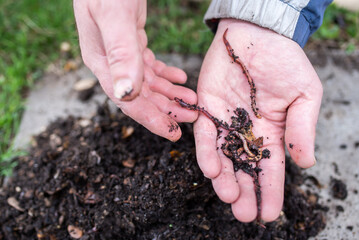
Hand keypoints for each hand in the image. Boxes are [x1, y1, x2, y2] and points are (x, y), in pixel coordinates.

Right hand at [74, 0, 196, 140]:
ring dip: (170, 93)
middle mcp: (110, 62)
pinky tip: (180, 78)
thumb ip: (120, 53)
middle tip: (192, 118)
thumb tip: (126, 93)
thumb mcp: (114, 16)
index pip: (127, 101)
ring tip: (192, 101)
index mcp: (102, 62)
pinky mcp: (131, 41)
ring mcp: (120, 52)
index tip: (173, 133)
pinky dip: (166, 74)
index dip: (151, 119)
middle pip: (141, 95)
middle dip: (166, 109)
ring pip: (147, 82)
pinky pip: (149, 65)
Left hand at [194, 19, 321, 221]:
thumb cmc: (284, 62)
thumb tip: (305, 162)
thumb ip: (302, 128)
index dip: (271, 192)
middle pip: (244, 169)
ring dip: (224, 178)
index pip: (271, 169)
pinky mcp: (206, 110)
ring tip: (227, 195)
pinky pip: (205, 135)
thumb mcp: (304, 95)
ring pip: (222, 157)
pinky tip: (212, 168)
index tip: (269, 214)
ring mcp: (225, 123)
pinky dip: (207, 152)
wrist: (257, 35)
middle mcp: (246, 133)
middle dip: (244, 192)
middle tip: (243, 214)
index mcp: (272, 133)